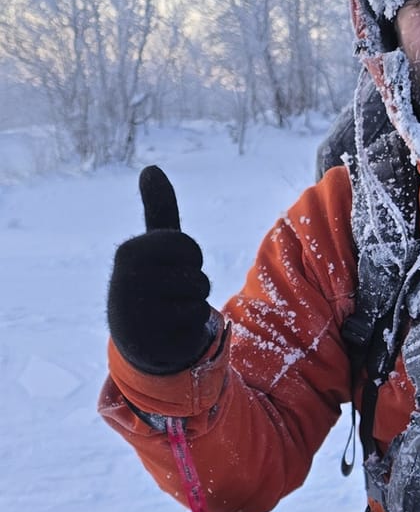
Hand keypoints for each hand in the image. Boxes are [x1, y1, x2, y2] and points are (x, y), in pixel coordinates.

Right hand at [107, 165, 212, 374]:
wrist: (136, 337)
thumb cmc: (151, 282)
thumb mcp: (154, 245)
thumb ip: (158, 209)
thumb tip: (151, 168)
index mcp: (129, 252)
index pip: (187, 246)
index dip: (190, 257)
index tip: (171, 265)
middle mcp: (128, 282)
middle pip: (197, 275)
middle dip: (193, 284)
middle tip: (169, 293)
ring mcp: (138, 315)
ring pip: (198, 303)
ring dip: (192, 308)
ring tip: (169, 312)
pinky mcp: (153, 343)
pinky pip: (195, 329)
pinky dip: (190, 331)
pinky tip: (170, 332)